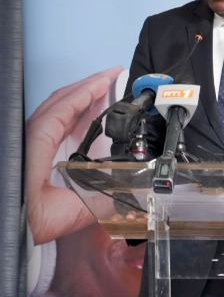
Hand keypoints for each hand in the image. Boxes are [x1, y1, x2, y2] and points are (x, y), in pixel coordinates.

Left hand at [26, 66, 123, 244]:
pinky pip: (52, 122)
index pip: (66, 105)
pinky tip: (85, 115)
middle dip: (88, 85)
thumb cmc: (20, 221)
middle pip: (60, 100)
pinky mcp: (27, 150)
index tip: (111, 76)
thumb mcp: (64, 214)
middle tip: (113, 76)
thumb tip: (129, 196)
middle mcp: (30, 137)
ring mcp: (27, 141)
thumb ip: (98, 203)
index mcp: (37, 143)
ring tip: (103, 90)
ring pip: (55, 109)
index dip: (90, 88)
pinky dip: (71, 111)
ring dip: (80, 96)